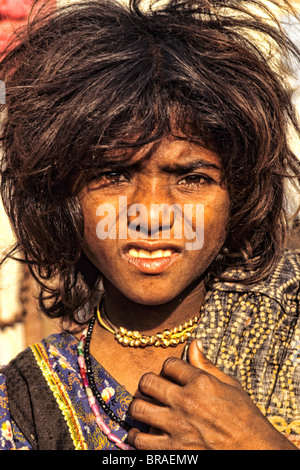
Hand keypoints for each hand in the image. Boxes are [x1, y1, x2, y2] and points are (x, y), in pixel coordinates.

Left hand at [126, 340, 296, 449]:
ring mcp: (178, 427)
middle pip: (147, 382)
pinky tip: (140, 434)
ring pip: (138, 409)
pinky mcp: (174, 451)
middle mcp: (186, 402)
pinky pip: (141, 441)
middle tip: (151, 389)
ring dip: (138, 407)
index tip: (171, 374)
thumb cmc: (245, 418)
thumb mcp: (230, 386)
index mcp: (201, 383)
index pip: (169, 364)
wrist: (256, 452)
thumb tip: (193, 343)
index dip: (168, 367)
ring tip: (143, 408)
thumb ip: (207, 365)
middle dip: (147, 383)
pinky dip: (136, 437)